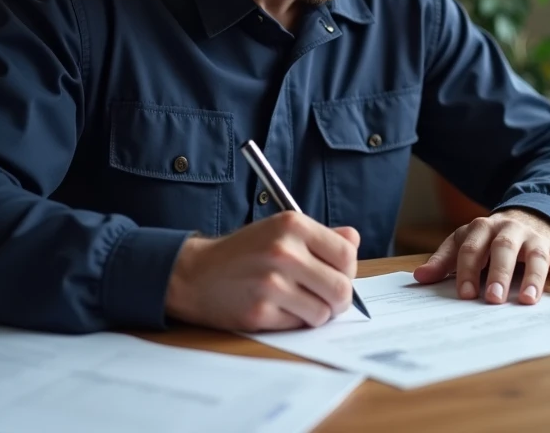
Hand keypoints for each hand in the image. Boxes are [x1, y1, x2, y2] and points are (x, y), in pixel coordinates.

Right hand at [164, 211, 359, 331]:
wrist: (196, 274)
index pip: (347, 255)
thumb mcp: (281, 231)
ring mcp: (271, 283)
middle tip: (326, 299)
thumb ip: (321, 236)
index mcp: (292, 225)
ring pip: (323, 312)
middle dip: (338, 299)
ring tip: (299, 303)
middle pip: (341, 288)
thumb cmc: (245, 252)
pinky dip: (294, 322)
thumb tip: (353, 240)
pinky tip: (277, 308)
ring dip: (316, 313)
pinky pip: (299, 325)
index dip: (347, 271)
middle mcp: (283, 251)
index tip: (337, 275)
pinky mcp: (260, 311)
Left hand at [413, 208, 549, 304]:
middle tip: (493, 298)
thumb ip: (444, 260)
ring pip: (537, 256)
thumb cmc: (490, 239)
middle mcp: (510, 230)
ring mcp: (535, 239)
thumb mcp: (465, 242)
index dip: (467, 270)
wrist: (528, 217)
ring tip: (527, 300)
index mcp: (483, 228)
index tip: (465, 294)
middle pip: (504, 249)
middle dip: (498, 273)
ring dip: (533, 278)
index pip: (471, 248)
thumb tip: (419, 278)